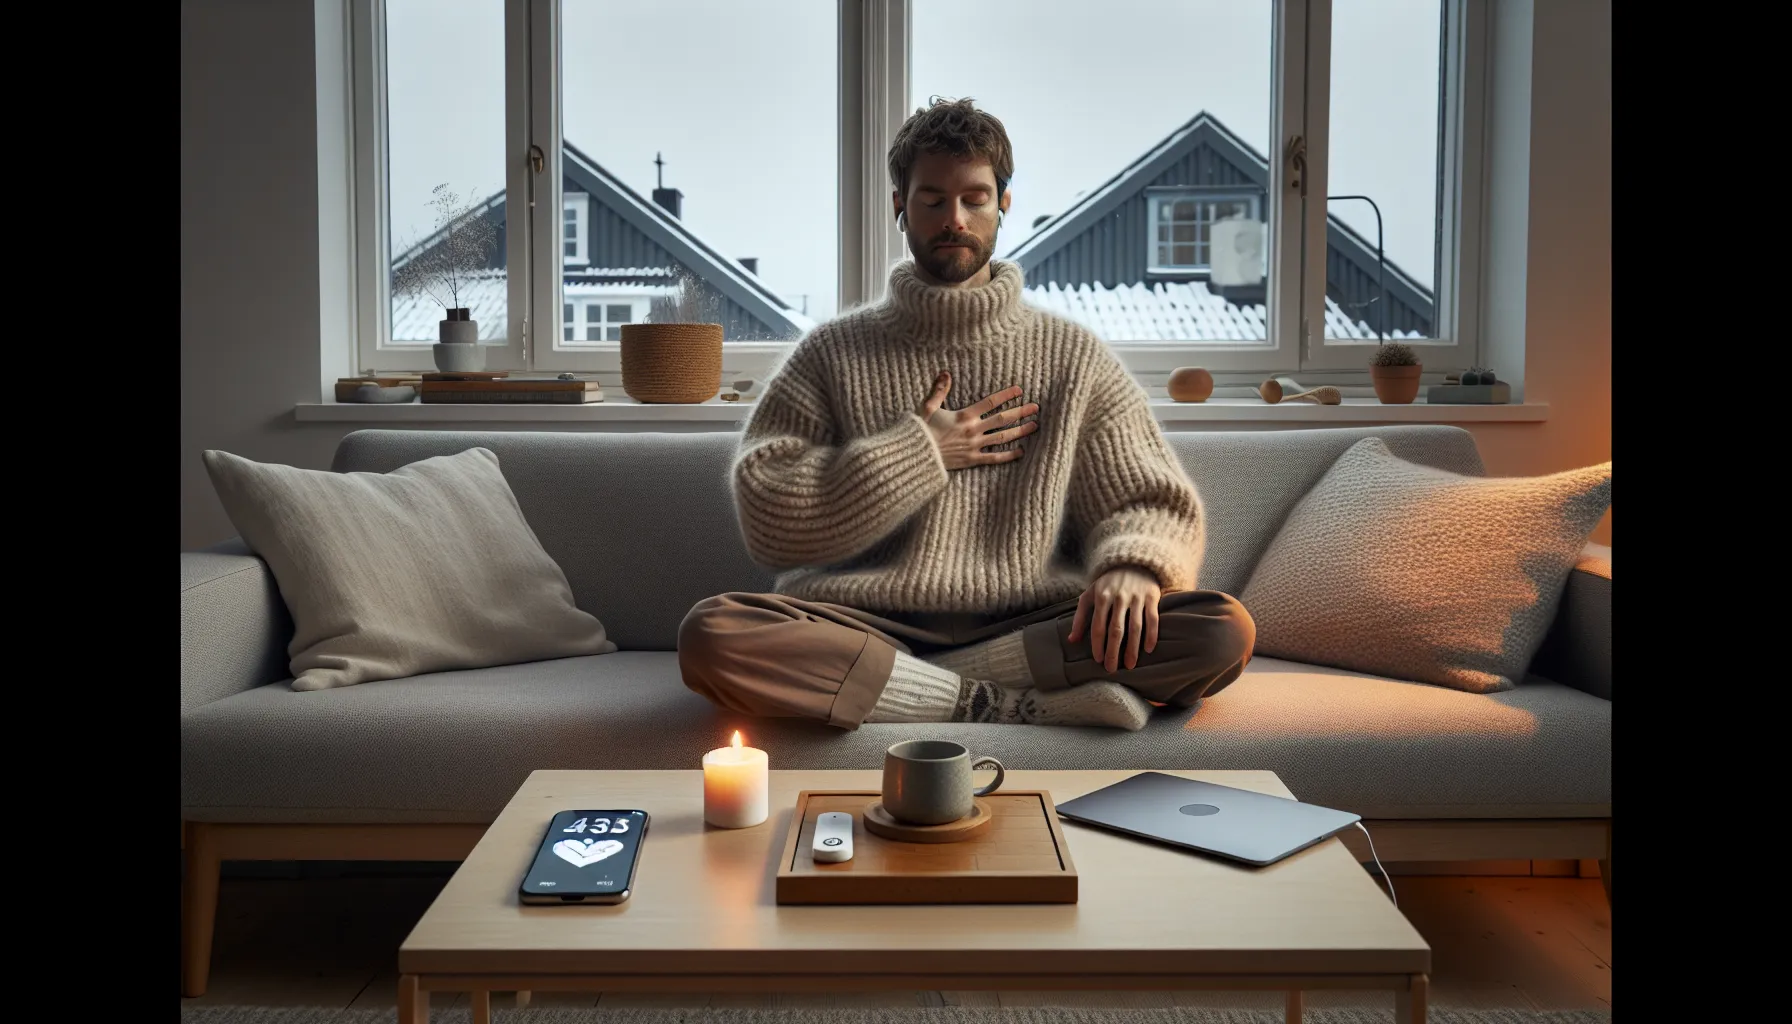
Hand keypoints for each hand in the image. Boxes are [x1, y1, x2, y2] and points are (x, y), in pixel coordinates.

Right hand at [916, 370, 1039, 470]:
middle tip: (1035, 407)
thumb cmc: (920, 431)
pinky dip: (1009, 455)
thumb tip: (946, 373)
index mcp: (964, 415)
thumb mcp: (927, 407)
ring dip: (1020, 431)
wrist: (916, 457)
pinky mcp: (972, 460)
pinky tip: (1021, 452)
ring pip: (1003, 437)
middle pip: (1003, 418)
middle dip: (1021, 411)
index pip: (991, 402)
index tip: (1019, 390)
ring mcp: (974, 446)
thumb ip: (939, 390)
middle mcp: (973, 430)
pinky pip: (995, 458)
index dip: (1007, 395)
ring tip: (1034, 425)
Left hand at [1067, 567, 1162, 672]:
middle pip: (1116, 629)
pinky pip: (1152, 619)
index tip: (1098, 660)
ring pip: (1135, 627)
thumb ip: (1080, 617)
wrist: (1133, 562)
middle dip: (1113, 651)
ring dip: (1133, 648)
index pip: (1098, 626)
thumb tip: (1071, 640)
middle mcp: (1119, 597)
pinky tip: (1148, 650)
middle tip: (1112, 669)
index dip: (1098, 644)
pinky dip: (1151, 635)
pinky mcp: (1152, 597)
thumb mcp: (1090, 595)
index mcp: (1102, 596)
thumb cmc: (1108, 584)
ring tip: (1130, 665)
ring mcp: (1137, 597)